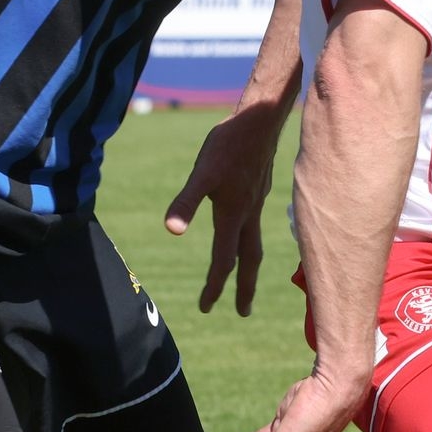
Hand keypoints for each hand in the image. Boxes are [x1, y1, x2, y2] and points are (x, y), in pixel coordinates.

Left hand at [164, 106, 282, 315]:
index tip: (205, 307)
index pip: (223, 261)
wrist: (260, 119)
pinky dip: (253, 242)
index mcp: (233, 216)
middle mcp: (248, 215)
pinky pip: (258, 227)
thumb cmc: (229, 144)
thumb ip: (186, 202)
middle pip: (248, 261)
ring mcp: (257, 203)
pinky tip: (247, 232)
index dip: (213, 286)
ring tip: (248, 279)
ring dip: (251, 267)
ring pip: (255, 244)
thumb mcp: (201, 172)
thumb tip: (171, 231)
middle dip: (244, 289)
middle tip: (242, 312)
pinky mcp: (259, 190)